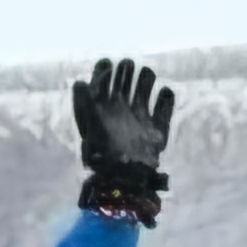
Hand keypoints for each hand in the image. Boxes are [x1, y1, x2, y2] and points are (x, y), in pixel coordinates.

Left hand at [72, 56, 174, 224]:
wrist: (125, 180)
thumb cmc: (102, 155)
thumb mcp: (90, 127)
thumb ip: (85, 103)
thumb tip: (80, 81)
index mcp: (103, 105)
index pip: (103, 74)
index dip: (105, 67)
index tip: (108, 67)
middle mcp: (121, 107)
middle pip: (126, 74)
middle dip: (127, 69)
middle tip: (127, 72)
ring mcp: (140, 115)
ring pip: (146, 83)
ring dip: (147, 77)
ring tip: (145, 82)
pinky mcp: (158, 128)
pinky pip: (166, 102)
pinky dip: (166, 97)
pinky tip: (162, 96)